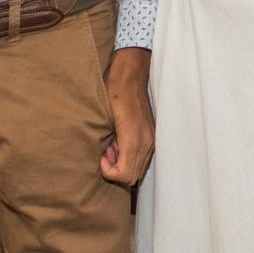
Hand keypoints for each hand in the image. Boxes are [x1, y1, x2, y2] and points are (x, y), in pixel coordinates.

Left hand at [100, 47, 154, 186]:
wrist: (130, 75)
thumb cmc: (114, 93)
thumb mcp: (105, 120)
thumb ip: (109, 147)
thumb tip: (106, 162)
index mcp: (134, 140)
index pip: (125, 176)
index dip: (109, 173)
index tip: (101, 157)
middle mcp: (147, 142)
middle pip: (133, 177)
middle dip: (116, 170)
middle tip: (105, 152)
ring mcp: (152, 139)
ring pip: (138, 170)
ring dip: (123, 164)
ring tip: (111, 146)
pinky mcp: (152, 136)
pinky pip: (142, 158)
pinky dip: (130, 157)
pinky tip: (120, 142)